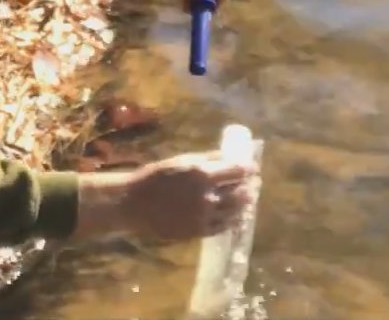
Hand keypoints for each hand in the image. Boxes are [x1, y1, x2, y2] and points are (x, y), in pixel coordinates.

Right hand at [123, 151, 256, 241]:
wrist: (134, 204)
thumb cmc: (153, 177)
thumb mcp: (179, 161)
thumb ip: (206, 160)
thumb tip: (229, 157)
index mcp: (202, 174)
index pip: (237, 171)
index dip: (248, 168)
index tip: (253, 167)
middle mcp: (208, 196)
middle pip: (241, 193)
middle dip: (250, 187)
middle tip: (254, 183)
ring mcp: (205, 216)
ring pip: (235, 212)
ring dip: (245, 205)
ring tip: (248, 200)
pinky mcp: (200, 231)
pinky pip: (224, 226)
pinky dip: (233, 221)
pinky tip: (235, 216)